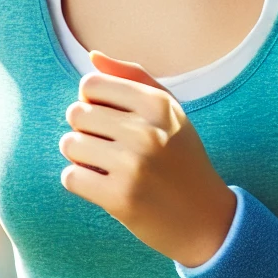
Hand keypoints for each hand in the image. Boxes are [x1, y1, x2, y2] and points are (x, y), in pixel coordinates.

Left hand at [59, 50, 236, 267]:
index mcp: (157, 104)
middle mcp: (147, 131)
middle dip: (84, 130)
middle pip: (76, 113)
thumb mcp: (168, 112)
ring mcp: (134, 165)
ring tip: (105, 166)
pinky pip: (71, 177)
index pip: (90, 84)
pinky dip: (79, 182)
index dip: (91, 102)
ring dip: (80, 157)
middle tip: (108, 147)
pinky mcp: (121, 198)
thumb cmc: (181, 159)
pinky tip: (102, 186)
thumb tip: (92, 56)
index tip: (109, 120)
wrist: (208, 221)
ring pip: (70, 144)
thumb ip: (131, 78)